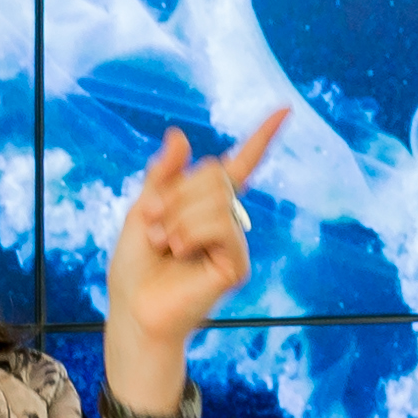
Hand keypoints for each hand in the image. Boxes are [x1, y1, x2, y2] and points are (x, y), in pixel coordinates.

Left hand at [100, 109, 289, 358]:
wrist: (133, 308)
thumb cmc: (135, 267)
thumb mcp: (143, 209)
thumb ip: (163, 175)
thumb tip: (180, 135)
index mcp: (204, 204)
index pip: (239, 165)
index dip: (261, 137)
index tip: (285, 109)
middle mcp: (225, 220)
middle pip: (215, 174)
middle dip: (176, 193)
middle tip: (155, 225)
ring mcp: (233, 241)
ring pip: (217, 198)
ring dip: (179, 216)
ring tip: (165, 243)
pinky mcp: (236, 264)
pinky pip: (222, 225)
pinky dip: (192, 232)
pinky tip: (179, 252)